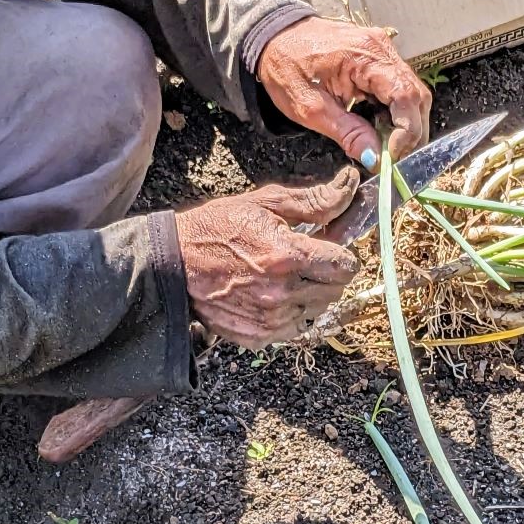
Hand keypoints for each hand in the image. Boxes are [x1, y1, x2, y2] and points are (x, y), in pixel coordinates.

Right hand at [175, 168, 360, 349]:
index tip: (328, 247)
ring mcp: (270, 319)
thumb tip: (349, 186)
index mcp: (288, 255)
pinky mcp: (258, 337)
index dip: (341, 254)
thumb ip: (315, 201)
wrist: (174, 263)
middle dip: (327, 273)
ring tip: (284, 276)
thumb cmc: (218, 228)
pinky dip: (290, 314)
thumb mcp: (266, 204)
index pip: (346, 265)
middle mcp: (282, 292)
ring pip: (317, 310)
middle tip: (304, 259)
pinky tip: (270, 294)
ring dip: (310, 294)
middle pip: (336, 290)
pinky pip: (294, 328)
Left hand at [257, 17, 431, 166]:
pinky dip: (393, 111)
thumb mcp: (309, 107)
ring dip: (403, 123)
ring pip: (410, 93)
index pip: (407, 96)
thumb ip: (347, 133)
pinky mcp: (378, 56)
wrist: (272, 36)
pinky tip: (376, 125)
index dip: (408, 131)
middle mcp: (382, 48)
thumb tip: (375, 158)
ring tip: (382, 143)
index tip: (392, 156)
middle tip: (391, 157)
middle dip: (410, 132)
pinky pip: (397, 87)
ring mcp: (382, 50)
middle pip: (416, 96)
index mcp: (366, 55)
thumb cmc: (285, 66)